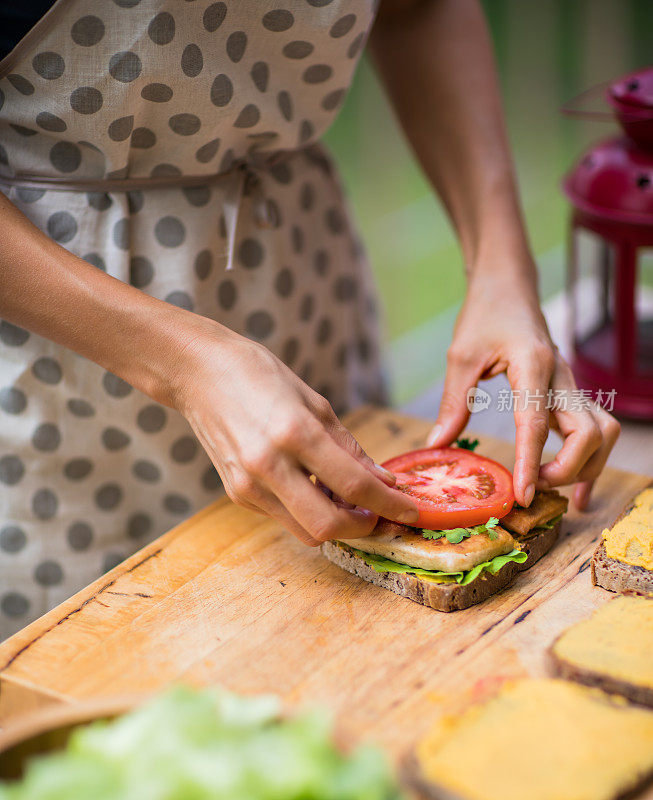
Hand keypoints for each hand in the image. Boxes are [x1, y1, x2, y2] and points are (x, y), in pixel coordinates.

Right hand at [168, 321, 418, 545]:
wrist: (199, 374)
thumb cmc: (260, 375)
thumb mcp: (314, 402)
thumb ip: (349, 447)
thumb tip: (383, 481)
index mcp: (293, 432)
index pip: (353, 484)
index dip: (389, 503)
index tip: (412, 511)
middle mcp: (268, 465)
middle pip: (328, 526)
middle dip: (363, 528)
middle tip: (379, 513)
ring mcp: (248, 485)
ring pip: (305, 531)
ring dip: (336, 525)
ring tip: (350, 502)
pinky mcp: (236, 494)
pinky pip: (283, 518)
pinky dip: (308, 512)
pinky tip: (316, 491)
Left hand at [426, 272, 619, 509]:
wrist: (509, 285)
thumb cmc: (485, 313)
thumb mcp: (461, 355)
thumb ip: (454, 402)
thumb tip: (438, 445)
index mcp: (533, 364)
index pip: (537, 423)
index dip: (531, 463)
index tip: (522, 495)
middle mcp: (562, 376)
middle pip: (589, 434)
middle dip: (567, 471)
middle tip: (532, 488)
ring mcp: (571, 384)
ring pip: (604, 433)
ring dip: (587, 467)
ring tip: (558, 493)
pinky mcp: (571, 390)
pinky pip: (595, 429)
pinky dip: (589, 459)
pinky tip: (573, 484)